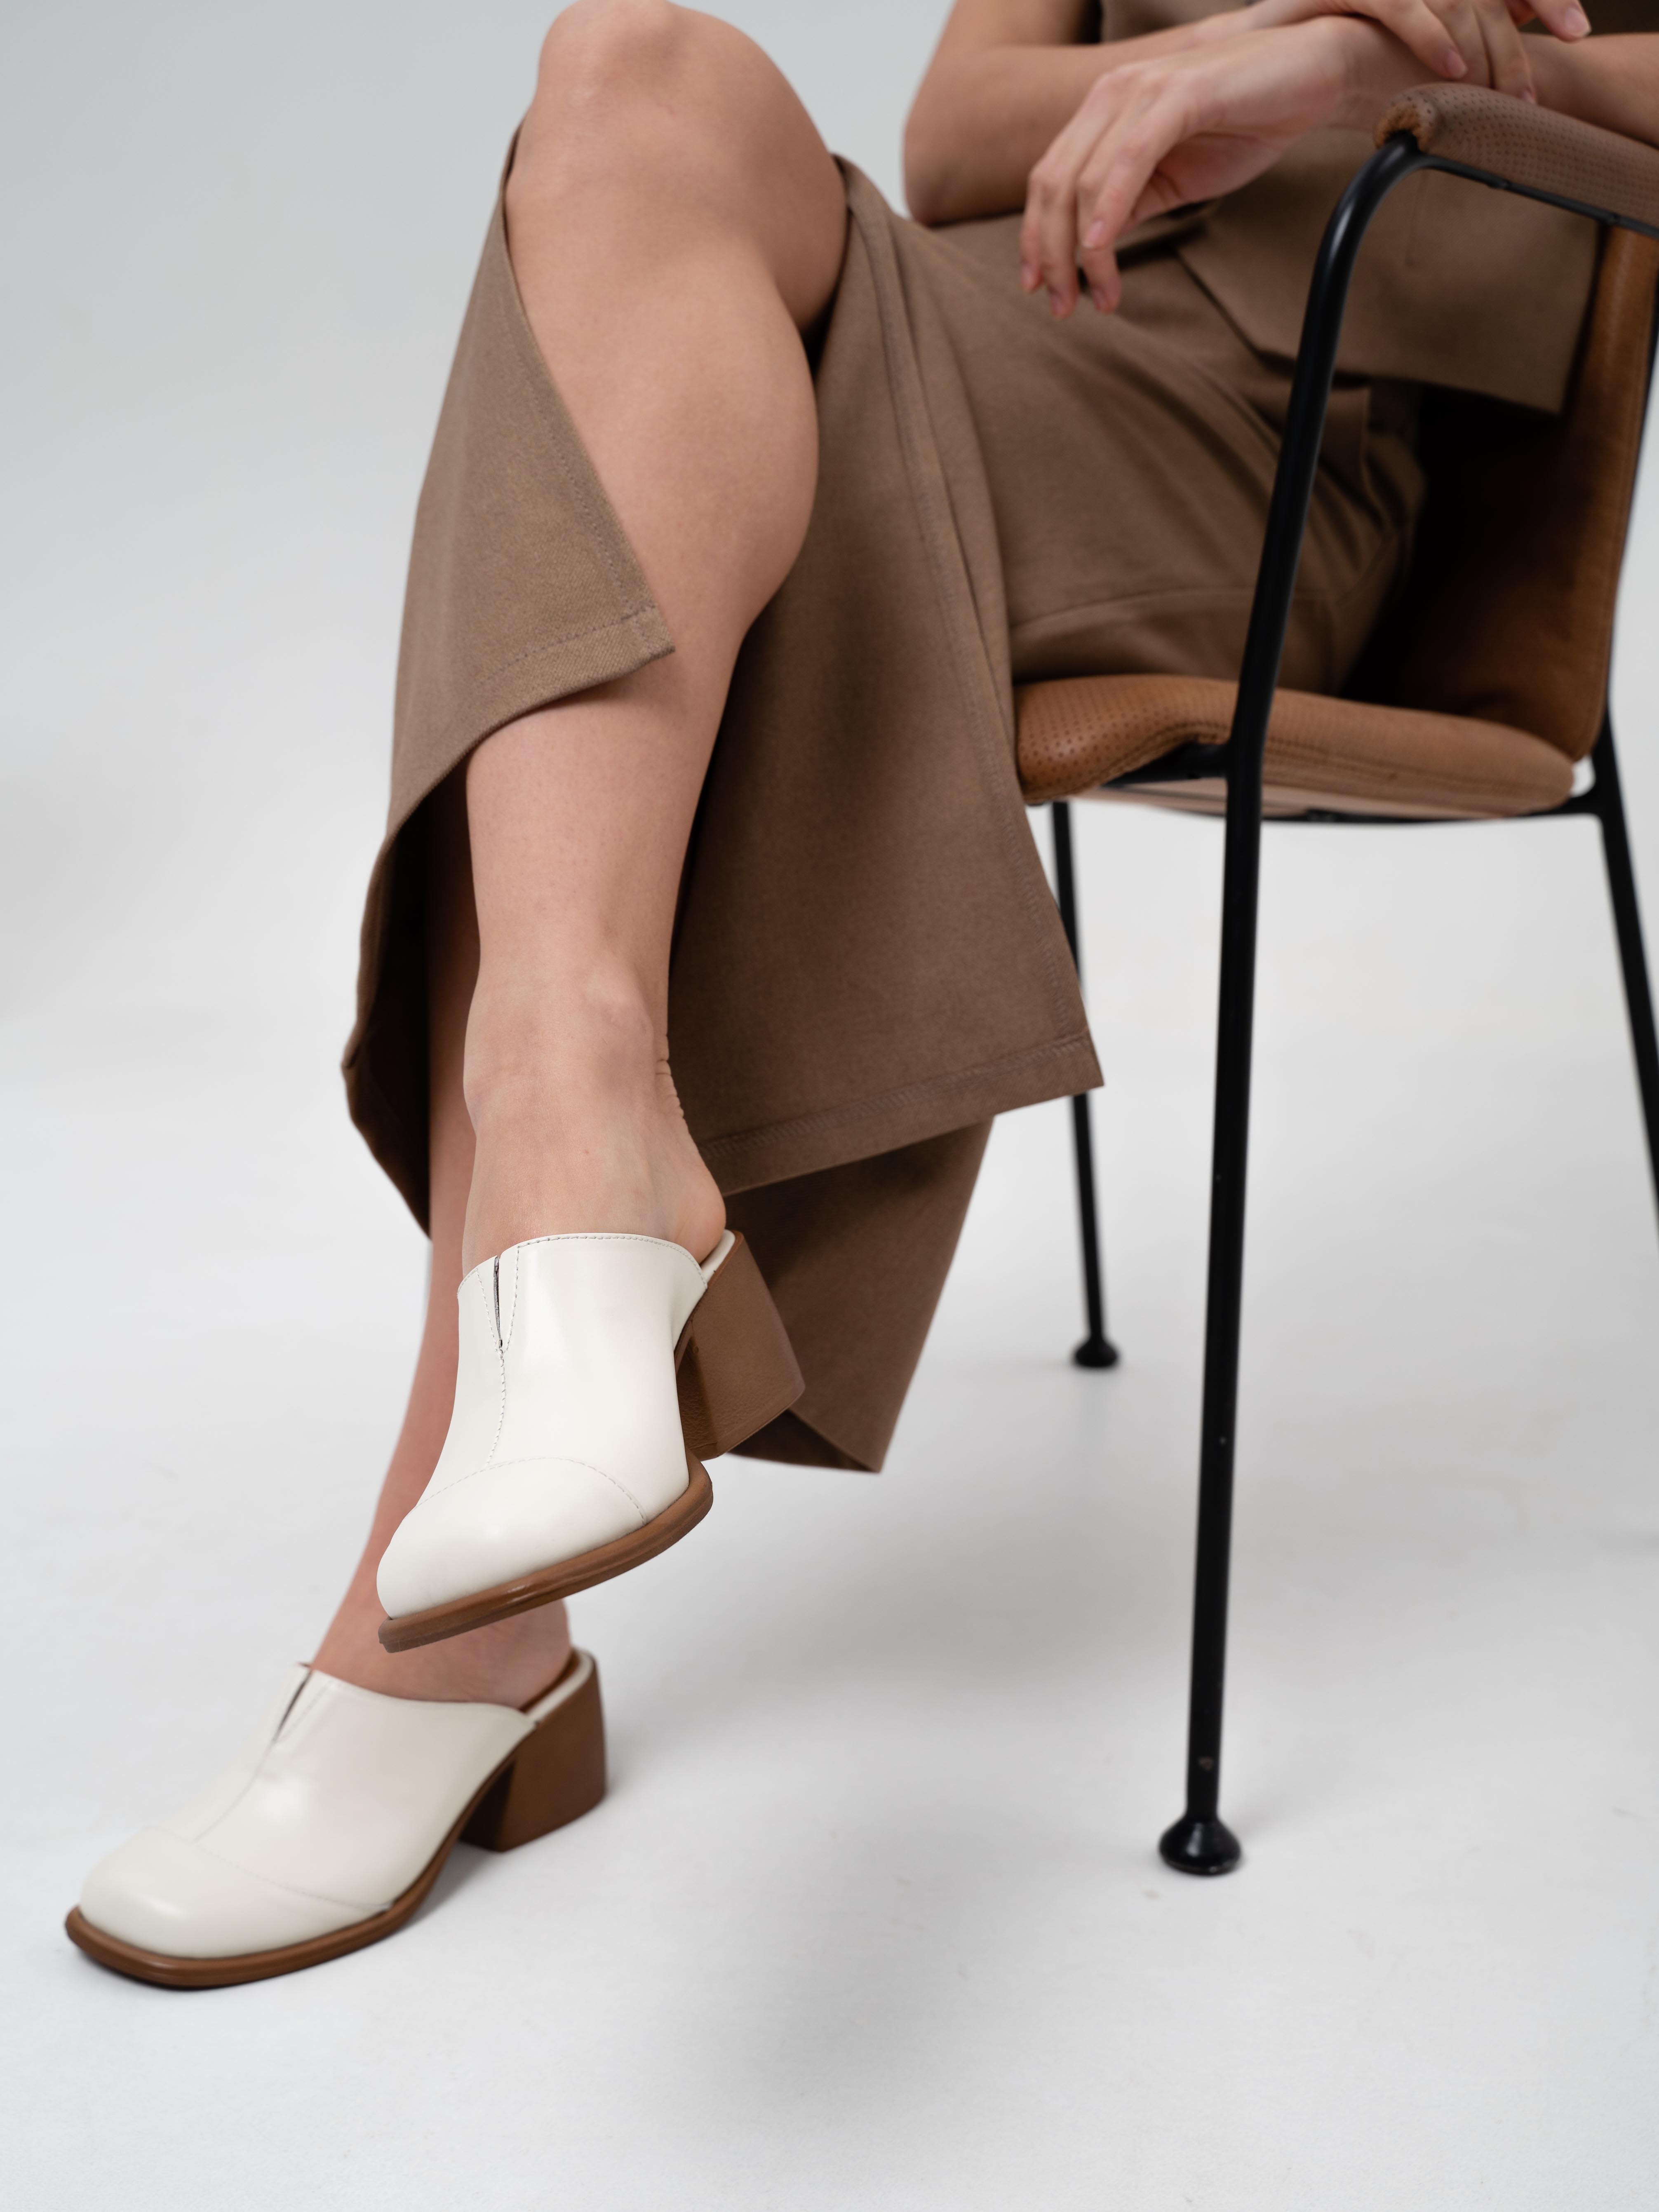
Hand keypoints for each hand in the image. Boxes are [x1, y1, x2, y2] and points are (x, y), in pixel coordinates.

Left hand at [1019, 16, 1436, 317]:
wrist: (1313, 75)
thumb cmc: (1246, 124)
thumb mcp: (1174, 176)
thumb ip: (1130, 202)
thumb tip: (1092, 246)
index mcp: (1106, 111)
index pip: (1050, 181)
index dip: (1037, 239)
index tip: (1042, 290)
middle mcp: (1114, 93)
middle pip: (1056, 185)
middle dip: (1050, 255)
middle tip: (1064, 307)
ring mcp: (1144, 88)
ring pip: (1085, 180)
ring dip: (1082, 251)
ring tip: (1100, 298)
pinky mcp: (1179, 93)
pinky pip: (1129, 160)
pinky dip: (1110, 209)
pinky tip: (1101, 249)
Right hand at [1242, 0, 1591, 100]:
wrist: (1234, 67)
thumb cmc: (1311, 62)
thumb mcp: (1389, 56)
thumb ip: (1442, 47)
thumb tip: (1497, 59)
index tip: (1572, 27)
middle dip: (1534, 8)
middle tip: (1555, 57)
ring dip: (1488, 40)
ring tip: (1505, 89)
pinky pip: (1396, 2)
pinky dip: (1430, 34)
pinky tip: (1451, 68)